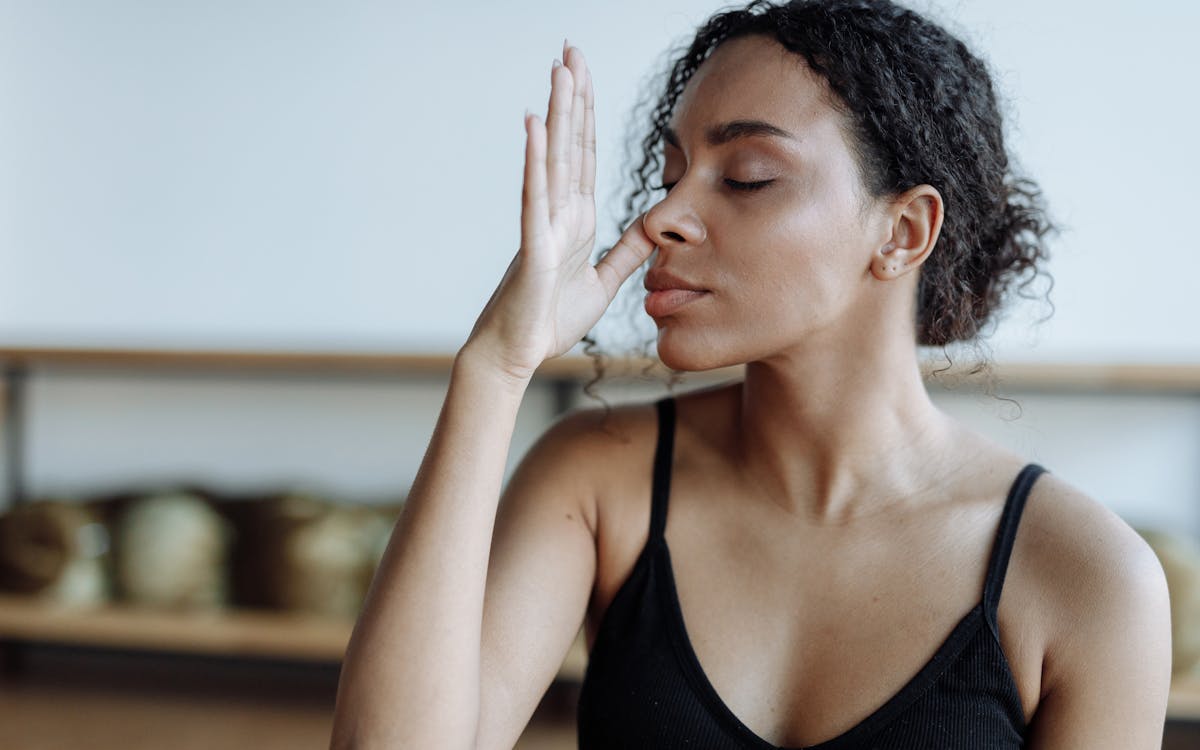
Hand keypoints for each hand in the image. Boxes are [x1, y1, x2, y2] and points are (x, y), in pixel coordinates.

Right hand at [464, 41, 656, 381]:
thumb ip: (627, 252)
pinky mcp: (534, 245)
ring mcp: (544, 225)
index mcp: (576, 219)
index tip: (584, 74)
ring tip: (559, 69)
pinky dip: (535, 159)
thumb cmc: (550, 319)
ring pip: (554, 159)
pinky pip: (535, 196)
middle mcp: (559, 213)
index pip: (586, 156)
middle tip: (570, 49)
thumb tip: (653, 224)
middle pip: (570, 144)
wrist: (517, 354)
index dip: (588, 114)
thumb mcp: (604, 281)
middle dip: (573, 97)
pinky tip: (536, 124)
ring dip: (558, 114)